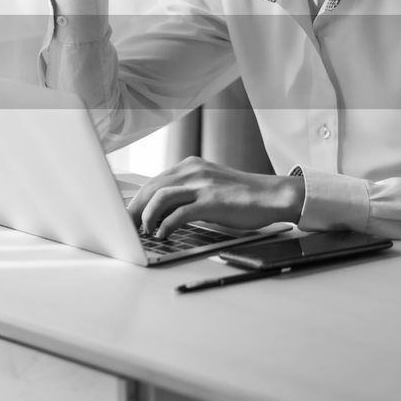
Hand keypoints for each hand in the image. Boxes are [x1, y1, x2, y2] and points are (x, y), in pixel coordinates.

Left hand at [127, 156, 305, 237]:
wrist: (272, 195)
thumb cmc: (242, 196)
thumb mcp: (209, 185)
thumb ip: (187, 191)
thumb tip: (162, 210)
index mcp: (190, 166)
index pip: (154, 181)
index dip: (137, 199)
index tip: (128, 215)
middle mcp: (193, 171)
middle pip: (152, 187)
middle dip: (136, 209)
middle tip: (127, 227)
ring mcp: (202, 185)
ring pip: (161, 197)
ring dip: (147, 216)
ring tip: (144, 231)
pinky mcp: (212, 201)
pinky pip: (180, 213)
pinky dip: (166, 225)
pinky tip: (163, 234)